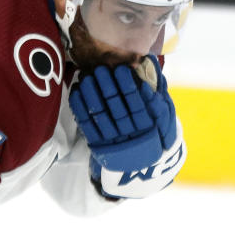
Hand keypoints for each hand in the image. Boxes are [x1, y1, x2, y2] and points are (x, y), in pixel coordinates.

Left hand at [69, 55, 184, 197]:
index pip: (136, 103)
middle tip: (100, 69)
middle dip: (108, 87)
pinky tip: (76, 91)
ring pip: (100, 114)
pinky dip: (80, 107)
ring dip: (92, 95)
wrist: (138, 165)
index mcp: (146, 126)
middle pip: (116, 107)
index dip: (128, 86)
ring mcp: (111, 140)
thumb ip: (155, 97)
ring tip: (87, 76)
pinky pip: (86, 124)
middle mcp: (128, 134)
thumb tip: (150, 69)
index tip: (121, 69)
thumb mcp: (158, 119)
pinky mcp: (97, 144)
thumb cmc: (148, 133)